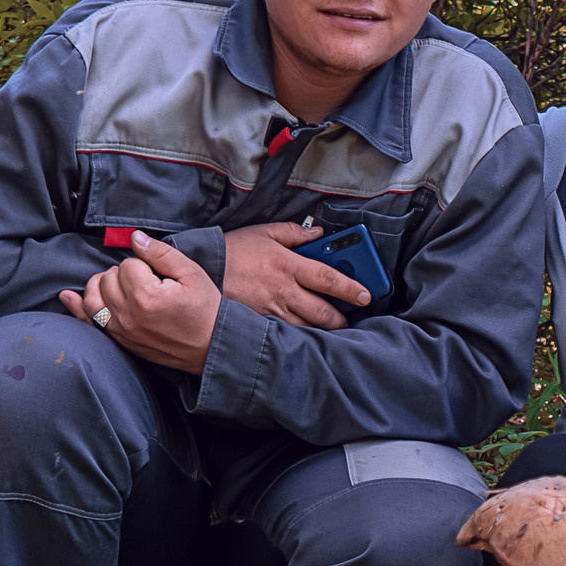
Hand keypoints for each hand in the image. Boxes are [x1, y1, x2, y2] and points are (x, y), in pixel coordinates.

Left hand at [60, 231, 221, 374]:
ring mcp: (120, 329)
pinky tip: (69, 296)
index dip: (146, 265)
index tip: (162, 277)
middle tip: (150, 283)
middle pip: (109, 277)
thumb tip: (134, 236)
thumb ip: (161, 253)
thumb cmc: (206, 310)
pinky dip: (76, 307)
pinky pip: (88, 320)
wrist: (213, 348)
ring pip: (93, 295)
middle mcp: (128, 314)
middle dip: (126, 274)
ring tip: (124, 286)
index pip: (129, 264)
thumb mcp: (192, 275)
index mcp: (146, 296)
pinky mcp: (119, 340)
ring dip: (103, 285)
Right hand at [223, 220, 368, 326]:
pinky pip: (286, 332)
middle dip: (341, 318)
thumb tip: (318, 234)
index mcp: (287, 265)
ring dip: (322, 328)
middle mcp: (283, 290)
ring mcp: (271, 309)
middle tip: (349, 317)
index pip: (328, 279)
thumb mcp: (263, 233)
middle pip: (322, 312)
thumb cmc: (232, 249)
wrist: (199, 268)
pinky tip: (305, 332)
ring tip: (330, 325)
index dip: (350, 288)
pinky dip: (299, 333)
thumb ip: (294, 233)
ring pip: (307, 327)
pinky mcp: (259, 321)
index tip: (365, 296)